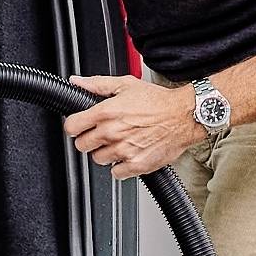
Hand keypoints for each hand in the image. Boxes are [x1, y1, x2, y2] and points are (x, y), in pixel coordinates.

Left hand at [64, 74, 204, 178]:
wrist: (184, 116)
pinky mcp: (136, 165)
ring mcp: (123, 150)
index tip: (80, 126)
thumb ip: (97, 84)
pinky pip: (116, 173)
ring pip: (98, 159)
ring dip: (105, 152)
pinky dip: (120, 166)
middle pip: (82, 146)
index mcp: (106, 112)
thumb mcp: (126, 85)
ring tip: (119, 142)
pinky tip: (128, 154)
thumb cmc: (158, 101)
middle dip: (89, 139)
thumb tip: (77, 82)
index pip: (71, 127)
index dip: (74, 126)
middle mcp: (112, 133)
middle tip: (102, 134)